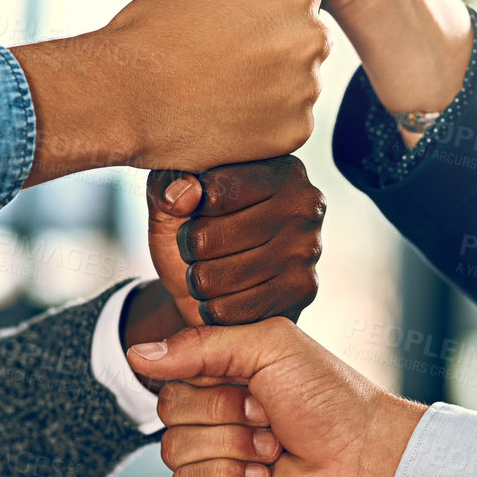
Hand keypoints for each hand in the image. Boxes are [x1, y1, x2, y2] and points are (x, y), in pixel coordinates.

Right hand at [11, 0, 328, 182]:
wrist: (124, 94)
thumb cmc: (151, 31)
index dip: (268, 12)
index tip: (237, 27)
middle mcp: (312, 37)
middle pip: (307, 43)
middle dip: (277, 50)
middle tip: (229, 62)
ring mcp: (305, 89)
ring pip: (300, 86)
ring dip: (272, 89)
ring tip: (221, 90)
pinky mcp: (294, 133)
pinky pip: (289, 124)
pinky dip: (264, 124)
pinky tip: (225, 116)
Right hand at [130, 317, 422, 476]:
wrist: (363, 461)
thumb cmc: (328, 398)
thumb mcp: (269, 347)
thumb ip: (200, 345)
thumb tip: (134, 353)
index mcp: (224, 374)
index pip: (173, 372)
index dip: (210, 382)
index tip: (256, 387)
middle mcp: (215, 414)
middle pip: (168, 413)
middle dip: (223, 416)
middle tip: (270, 420)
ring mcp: (216, 457)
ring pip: (174, 452)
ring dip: (230, 449)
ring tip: (273, 452)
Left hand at [147, 157, 325, 328]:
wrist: (225, 282)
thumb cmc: (201, 228)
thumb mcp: (175, 195)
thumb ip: (168, 183)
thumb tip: (185, 196)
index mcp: (279, 166)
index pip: (213, 190)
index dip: (188, 209)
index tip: (198, 212)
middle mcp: (305, 203)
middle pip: (208, 236)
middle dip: (190, 248)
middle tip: (200, 247)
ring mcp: (308, 249)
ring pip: (213, 277)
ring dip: (198, 280)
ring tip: (210, 270)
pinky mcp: (302, 291)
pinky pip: (228, 309)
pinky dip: (212, 308)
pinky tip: (222, 296)